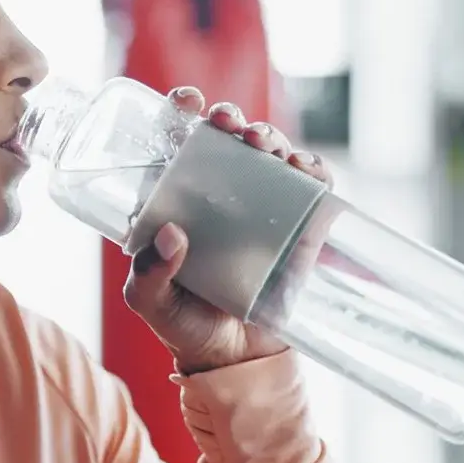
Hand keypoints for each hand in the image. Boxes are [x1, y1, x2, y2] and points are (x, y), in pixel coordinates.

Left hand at [122, 86, 334, 374]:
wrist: (234, 361)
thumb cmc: (182, 325)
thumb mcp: (150, 301)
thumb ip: (150, 273)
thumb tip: (172, 234)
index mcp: (176, 201)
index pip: (177, 144)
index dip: (181, 113)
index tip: (185, 101)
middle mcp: (218, 196)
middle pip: (226, 140)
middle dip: (230, 119)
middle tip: (228, 123)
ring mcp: (260, 208)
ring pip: (268, 155)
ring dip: (269, 137)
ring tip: (261, 144)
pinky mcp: (297, 227)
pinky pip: (310, 188)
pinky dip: (312, 170)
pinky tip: (304, 168)